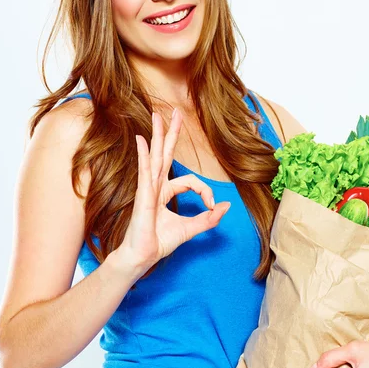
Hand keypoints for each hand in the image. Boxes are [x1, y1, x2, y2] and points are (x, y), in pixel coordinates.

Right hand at [118, 109, 230, 278]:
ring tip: (157, 115)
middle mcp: (155, 185)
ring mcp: (148, 188)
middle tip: (175, 112)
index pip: (190, 180)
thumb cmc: (160, 242)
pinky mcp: (143, 194)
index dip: (206, 190)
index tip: (212, 206)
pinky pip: (144, 170)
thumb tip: (226, 206)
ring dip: (158, 134)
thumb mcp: (192, 228)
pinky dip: (144, 154)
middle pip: (165, 153)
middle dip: (171, 132)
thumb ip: (209, 218)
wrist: (143, 256)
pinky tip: (142, 140)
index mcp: (165, 191)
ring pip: (155, 156)